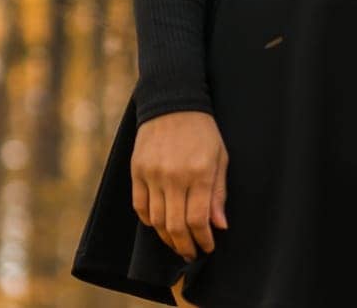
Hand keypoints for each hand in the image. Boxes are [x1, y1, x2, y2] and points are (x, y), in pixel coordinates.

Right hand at [132, 110, 228, 261]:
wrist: (172, 103)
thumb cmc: (202, 131)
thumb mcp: (220, 157)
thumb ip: (218, 193)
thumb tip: (219, 225)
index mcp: (199, 173)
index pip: (198, 219)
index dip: (203, 239)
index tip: (207, 247)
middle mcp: (174, 176)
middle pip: (175, 226)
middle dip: (185, 246)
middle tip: (191, 254)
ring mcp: (152, 174)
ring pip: (156, 221)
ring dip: (167, 238)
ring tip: (177, 243)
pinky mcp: (137, 172)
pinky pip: (140, 207)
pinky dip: (149, 221)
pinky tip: (159, 225)